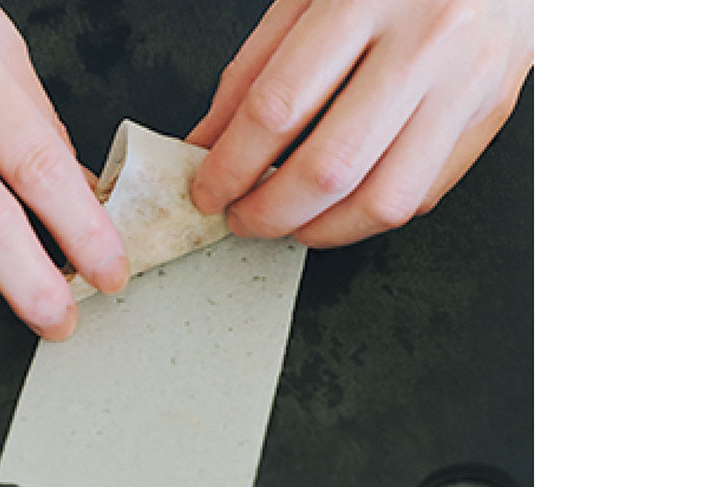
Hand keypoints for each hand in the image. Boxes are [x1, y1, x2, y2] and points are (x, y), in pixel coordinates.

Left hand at [187, 0, 532, 247]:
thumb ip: (255, 69)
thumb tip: (210, 144)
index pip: (278, 107)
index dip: (231, 164)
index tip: (209, 189)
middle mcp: (424, 42)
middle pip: (331, 167)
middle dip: (270, 211)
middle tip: (242, 217)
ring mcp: (466, 82)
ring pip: (385, 199)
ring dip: (323, 229)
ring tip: (289, 222)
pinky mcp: (491, 112)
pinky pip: (426, 192)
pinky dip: (371, 214)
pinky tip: (341, 205)